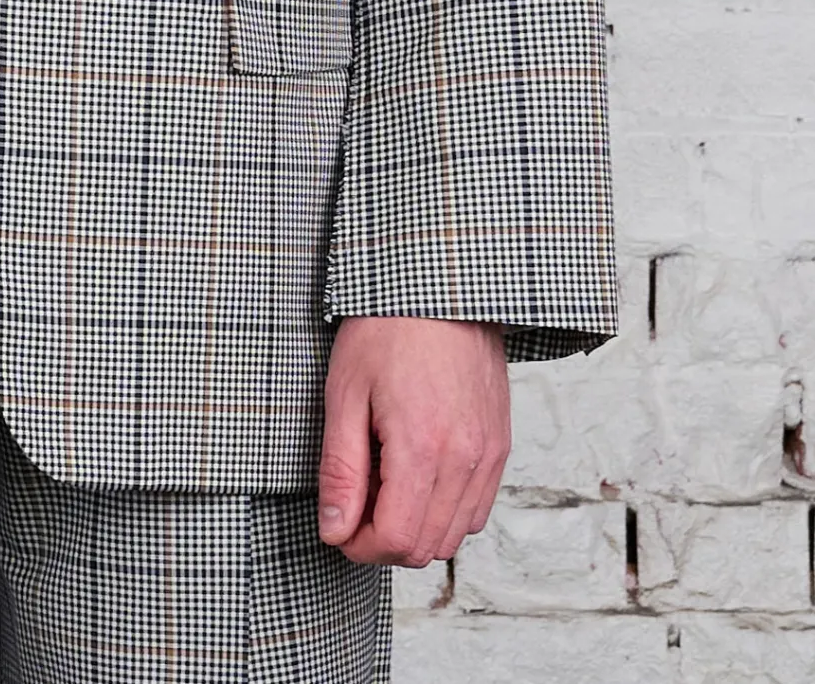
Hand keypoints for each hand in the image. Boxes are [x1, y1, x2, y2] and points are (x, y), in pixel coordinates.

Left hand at [317, 315, 509, 565]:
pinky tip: (416, 475)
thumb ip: (341, 470)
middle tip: (356, 503)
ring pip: (455, 534)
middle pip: (427, 547)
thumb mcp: (345, 394)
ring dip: (416, 527)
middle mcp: (465, 459)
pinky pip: (476, 508)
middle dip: (384, 541)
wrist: (439, 287)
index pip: (397, 540)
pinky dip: (445, 510)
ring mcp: (488, 454)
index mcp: (422, 447)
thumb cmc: (387, 330)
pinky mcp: (499, 445)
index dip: (360, 546)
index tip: (340, 527)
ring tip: (384, 482)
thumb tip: (335, 530)